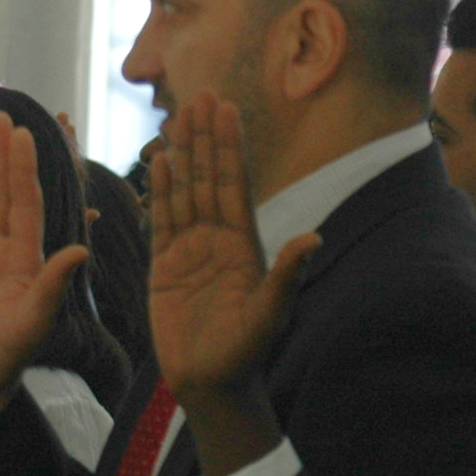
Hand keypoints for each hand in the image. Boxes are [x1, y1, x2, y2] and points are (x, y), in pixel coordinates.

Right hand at [0, 111, 89, 449]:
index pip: (27, 203)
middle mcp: (0, 251)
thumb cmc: (3, 361)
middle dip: (0, 156)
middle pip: (1, 193)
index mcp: (26, 260)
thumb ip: (52, 285)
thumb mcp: (32, 323)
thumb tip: (80, 250)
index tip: (25, 134)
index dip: (26, 169)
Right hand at [147, 94, 318, 406]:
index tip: (228, 108)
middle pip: (209, 177)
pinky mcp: (164, 265)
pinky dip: (160, 188)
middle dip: (205, 137)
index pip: (235, 184)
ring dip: (183, 153)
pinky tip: (160, 159)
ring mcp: (190, 249)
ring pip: (185, 191)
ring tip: (178, 114)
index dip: (230, 146)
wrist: (211, 381)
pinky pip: (161, 219)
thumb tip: (315, 237)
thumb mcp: (271, 313)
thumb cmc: (247, 351)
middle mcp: (218, 239)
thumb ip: (287, 274)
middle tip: (201, 93)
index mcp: (245, 244)